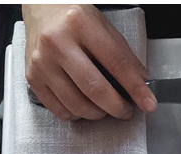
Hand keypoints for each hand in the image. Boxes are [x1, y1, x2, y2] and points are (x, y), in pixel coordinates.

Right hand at [21, 4, 155, 120]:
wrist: (42, 10)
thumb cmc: (74, 18)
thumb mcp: (103, 27)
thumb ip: (122, 55)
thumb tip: (140, 85)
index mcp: (80, 24)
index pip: (116, 62)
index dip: (135, 87)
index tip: (148, 103)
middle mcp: (58, 43)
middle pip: (93, 88)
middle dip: (116, 106)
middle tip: (125, 111)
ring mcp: (42, 62)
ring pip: (75, 103)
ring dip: (97, 113)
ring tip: (105, 109)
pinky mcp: (32, 78)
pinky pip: (58, 109)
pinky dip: (76, 114)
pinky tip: (84, 107)